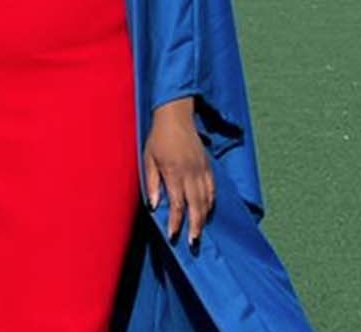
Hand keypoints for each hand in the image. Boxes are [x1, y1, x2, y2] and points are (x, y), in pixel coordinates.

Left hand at [142, 97, 213, 245]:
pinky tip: (206, 211)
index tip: (173, 236)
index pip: (177, 204)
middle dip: (195, 226)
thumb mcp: (148, 159)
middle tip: (193, 243)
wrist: (176, 117)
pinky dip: (210, 202)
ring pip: (207, 199)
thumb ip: (151, 183)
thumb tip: (154, 206)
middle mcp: (190, 173)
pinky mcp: (208, 166)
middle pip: (196, 205)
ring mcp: (201, 170)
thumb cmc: (158, 139)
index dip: (176, 222)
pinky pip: (212, 189)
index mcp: (174, 172)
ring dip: (204, 218)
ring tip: (199, 232)